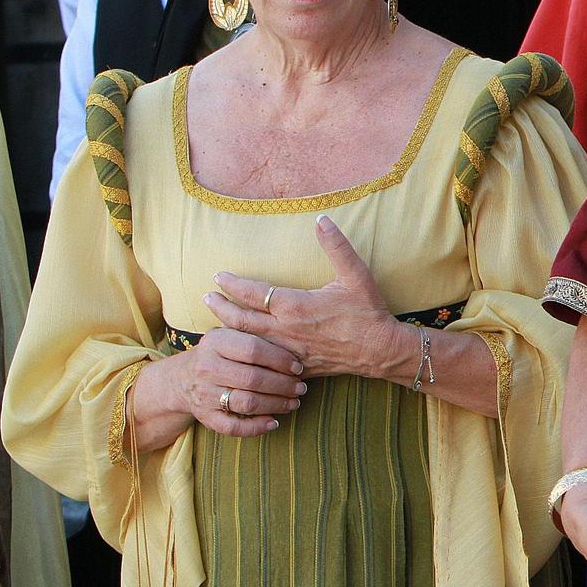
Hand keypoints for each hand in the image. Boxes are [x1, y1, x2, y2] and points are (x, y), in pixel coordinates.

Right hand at [155, 327, 305, 438]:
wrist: (182, 378)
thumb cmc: (219, 353)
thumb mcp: (229, 334)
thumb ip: (255, 333)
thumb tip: (296, 340)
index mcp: (215, 342)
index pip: (253, 349)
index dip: (280, 359)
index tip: (298, 366)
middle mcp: (206, 367)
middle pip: (252, 379)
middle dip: (283, 385)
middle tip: (301, 387)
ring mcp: (204, 394)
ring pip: (246, 403)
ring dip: (275, 405)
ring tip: (293, 403)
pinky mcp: (205, 416)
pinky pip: (233, 427)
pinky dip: (256, 428)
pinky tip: (273, 423)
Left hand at [207, 215, 399, 380]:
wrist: (380, 350)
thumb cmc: (367, 312)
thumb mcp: (355, 275)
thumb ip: (336, 246)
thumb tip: (321, 220)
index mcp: (294, 305)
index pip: (253, 293)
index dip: (232, 284)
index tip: (218, 276)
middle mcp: (285, 329)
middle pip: (240, 320)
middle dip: (220, 307)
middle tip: (206, 298)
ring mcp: (288, 351)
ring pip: (247, 342)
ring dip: (228, 330)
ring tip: (214, 322)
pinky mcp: (295, 366)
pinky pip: (263, 361)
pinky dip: (247, 353)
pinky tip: (241, 350)